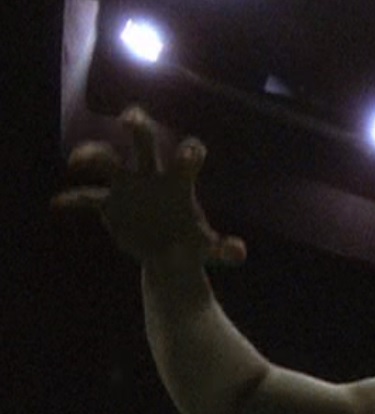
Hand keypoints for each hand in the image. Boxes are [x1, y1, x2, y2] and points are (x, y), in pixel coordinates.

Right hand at [52, 106, 245, 268]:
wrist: (169, 255)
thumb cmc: (193, 244)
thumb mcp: (211, 250)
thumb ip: (226, 250)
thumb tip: (239, 253)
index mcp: (180, 182)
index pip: (186, 157)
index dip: (189, 153)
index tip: (188, 156)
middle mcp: (151, 175)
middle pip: (143, 140)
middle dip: (138, 125)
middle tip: (130, 118)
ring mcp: (127, 186)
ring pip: (108, 161)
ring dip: (93, 155)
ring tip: (80, 161)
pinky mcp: (109, 204)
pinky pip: (87, 198)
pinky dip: (73, 200)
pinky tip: (57, 205)